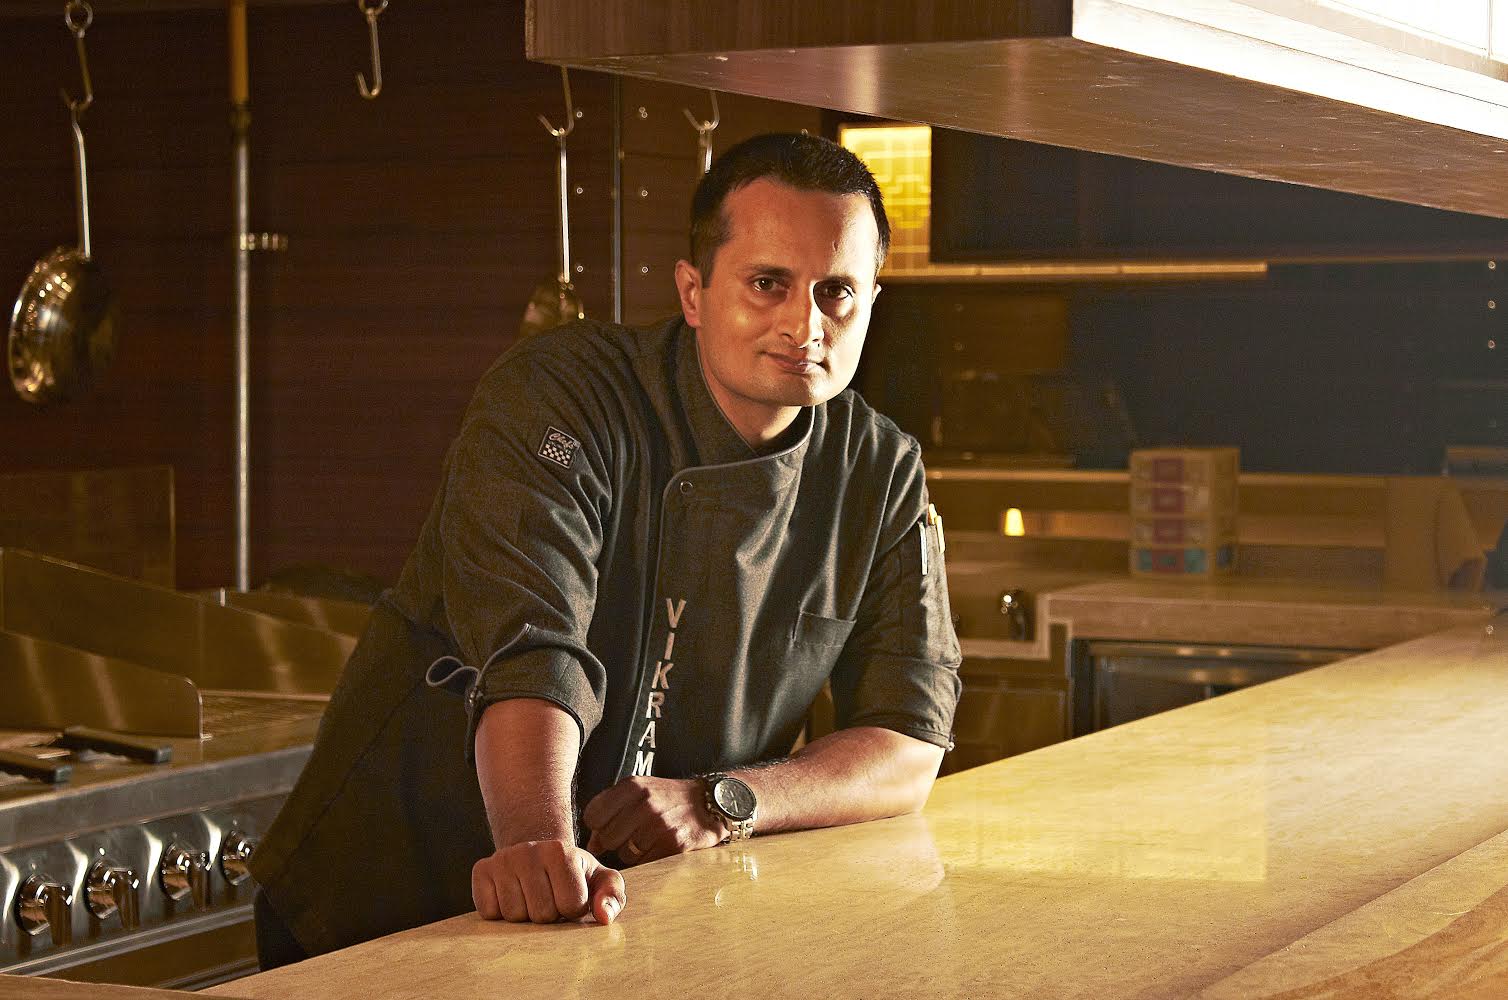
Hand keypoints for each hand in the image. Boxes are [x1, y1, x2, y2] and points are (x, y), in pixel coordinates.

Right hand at [472, 839, 625, 923]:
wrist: (538, 856)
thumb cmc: (575, 875)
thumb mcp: (601, 880)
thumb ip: (612, 896)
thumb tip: (603, 917)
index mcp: (561, 851)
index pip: (571, 906)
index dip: (573, 909)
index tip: (571, 896)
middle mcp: (528, 850)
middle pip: (541, 914)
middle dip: (549, 915)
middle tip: (549, 897)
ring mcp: (502, 859)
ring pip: (513, 916)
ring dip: (525, 916)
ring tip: (532, 898)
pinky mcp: (481, 871)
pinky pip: (489, 912)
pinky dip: (500, 914)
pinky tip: (512, 896)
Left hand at [583, 776, 725, 865]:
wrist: (709, 803)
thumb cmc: (668, 798)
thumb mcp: (639, 790)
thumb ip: (611, 809)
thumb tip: (592, 844)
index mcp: (632, 786)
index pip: (592, 815)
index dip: (597, 825)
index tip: (608, 826)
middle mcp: (645, 803)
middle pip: (607, 838)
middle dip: (615, 841)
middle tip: (631, 835)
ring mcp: (660, 824)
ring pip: (625, 854)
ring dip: (633, 852)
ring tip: (647, 839)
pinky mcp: (674, 843)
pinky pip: (645, 862)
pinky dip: (648, 858)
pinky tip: (658, 846)